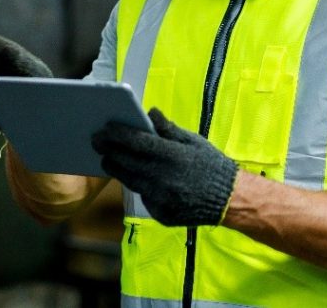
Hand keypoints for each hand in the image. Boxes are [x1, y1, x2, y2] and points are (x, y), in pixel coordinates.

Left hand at [92, 108, 237, 226]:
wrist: (230, 199)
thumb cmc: (212, 165)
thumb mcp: (194, 141)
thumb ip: (169, 129)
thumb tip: (149, 112)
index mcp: (172, 156)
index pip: (136, 142)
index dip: (117, 134)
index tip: (104, 128)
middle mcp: (163, 178)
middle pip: (126, 162)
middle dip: (109, 150)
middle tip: (97, 141)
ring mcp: (160, 198)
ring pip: (129, 180)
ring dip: (116, 168)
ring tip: (108, 159)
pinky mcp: (160, 213)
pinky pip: (143, 196)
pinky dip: (138, 185)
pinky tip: (132, 177)